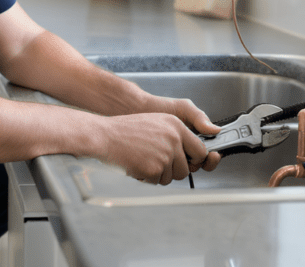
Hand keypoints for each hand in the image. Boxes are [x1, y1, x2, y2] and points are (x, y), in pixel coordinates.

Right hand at [96, 111, 219, 184]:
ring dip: (158, 174)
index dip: (194, 160)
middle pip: (186, 169)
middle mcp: (174, 138)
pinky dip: (146, 177)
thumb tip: (192, 153)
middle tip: (155, 161)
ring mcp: (165, 154)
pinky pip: (157, 181)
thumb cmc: (125, 130)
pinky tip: (136, 164)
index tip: (188, 163)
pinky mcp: (154, 168)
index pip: (200, 150)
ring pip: (172, 177)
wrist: (103, 135)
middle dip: (172, 171)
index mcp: (176, 125)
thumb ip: (176, 135)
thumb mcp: (156, 122)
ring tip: (143, 160)